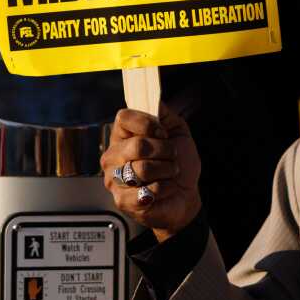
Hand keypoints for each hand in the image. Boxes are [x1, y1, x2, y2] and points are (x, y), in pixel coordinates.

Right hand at [101, 105, 200, 242]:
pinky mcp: (122, 200)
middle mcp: (113, 156)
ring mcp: (114, 179)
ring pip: (143, 169)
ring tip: (169, 174)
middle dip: (165, 151)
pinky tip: (164, 190)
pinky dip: (164, 189)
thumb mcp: (176, 131)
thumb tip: (153, 99)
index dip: (148, 124)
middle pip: (137, 145)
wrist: (186, 194)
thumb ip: (163, 113)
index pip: (123, 118)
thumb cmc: (179, 164)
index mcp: (122, 136)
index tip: (163, 134)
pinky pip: (147, 191)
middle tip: (171, 157)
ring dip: (167, 171)